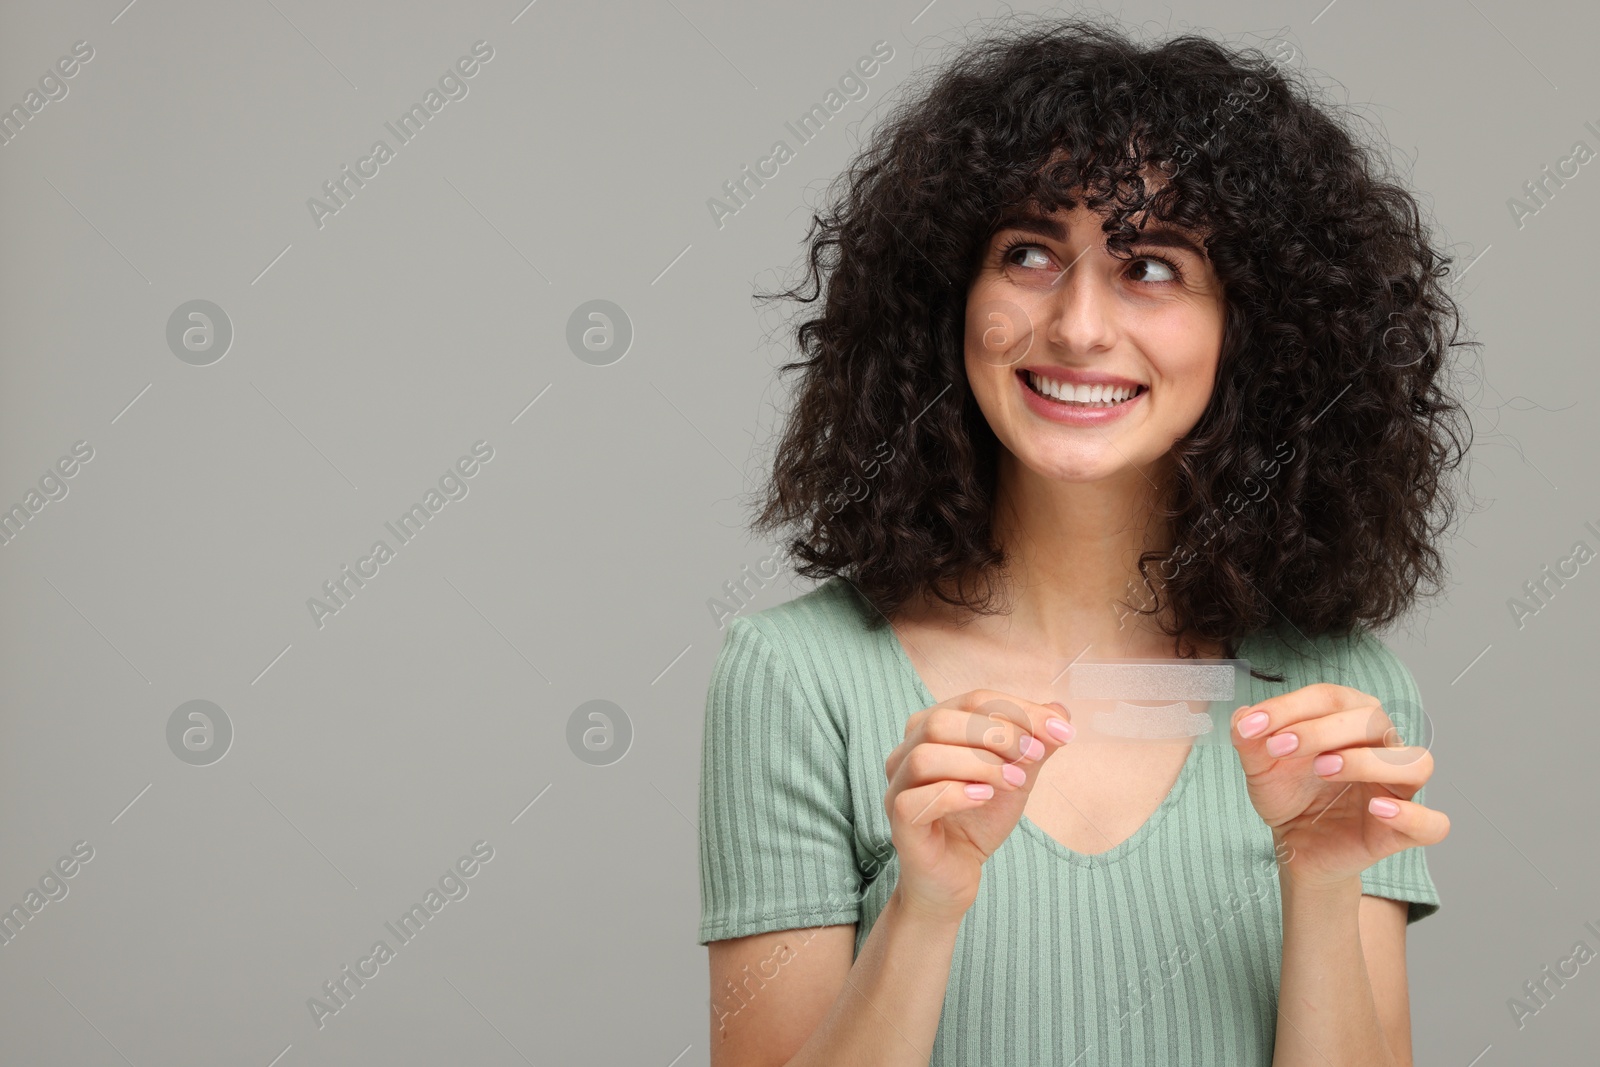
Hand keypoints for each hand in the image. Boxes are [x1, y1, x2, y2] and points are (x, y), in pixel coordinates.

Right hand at [883, 690, 1074, 923]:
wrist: (956, 876)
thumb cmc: (978, 821)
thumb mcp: (1015, 778)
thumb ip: (1034, 746)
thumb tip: (1060, 713)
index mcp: (931, 730)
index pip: (973, 701)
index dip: (1018, 711)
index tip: (1060, 731)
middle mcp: (906, 752)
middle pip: (943, 722)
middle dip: (997, 735)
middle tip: (1034, 757)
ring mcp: (898, 788)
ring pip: (926, 757)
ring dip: (979, 765)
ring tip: (1015, 782)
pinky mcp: (899, 823)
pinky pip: (915, 800)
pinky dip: (955, 794)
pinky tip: (984, 798)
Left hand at [1230, 683, 1449, 887]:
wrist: (1296, 844)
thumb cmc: (1289, 795)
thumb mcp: (1260, 766)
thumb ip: (1250, 739)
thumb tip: (1243, 716)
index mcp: (1352, 719)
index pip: (1331, 697)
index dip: (1290, 706)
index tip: (1252, 726)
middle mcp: (1384, 746)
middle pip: (1373, 720)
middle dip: (1321, 729)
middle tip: (1280, 747)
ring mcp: (1398, 788)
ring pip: (1415, 761)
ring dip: (1367, 761)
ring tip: (1323, 769)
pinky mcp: (1404, 830)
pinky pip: (1433, 823)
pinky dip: (1412, 815)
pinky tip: (1377, 809)